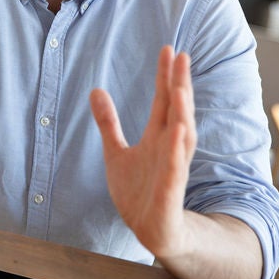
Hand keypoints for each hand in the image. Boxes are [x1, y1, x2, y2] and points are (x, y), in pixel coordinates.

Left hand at [90, 46, 196, 261]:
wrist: (151, 229)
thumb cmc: (138, 191)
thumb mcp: (116, 152)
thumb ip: (108, 122)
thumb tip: (96, 89)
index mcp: (158, 136)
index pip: (164, 100)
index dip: (165, 76)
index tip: (168, 49)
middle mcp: (170, 147)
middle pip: (177, 110)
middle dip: (179, 83)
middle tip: (180, 55)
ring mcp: (172, 166)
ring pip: (181, 135)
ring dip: (182, 112)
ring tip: (180, 87)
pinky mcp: (171, 189)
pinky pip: (176, 167)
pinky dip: (177, 150)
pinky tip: (179, 131)